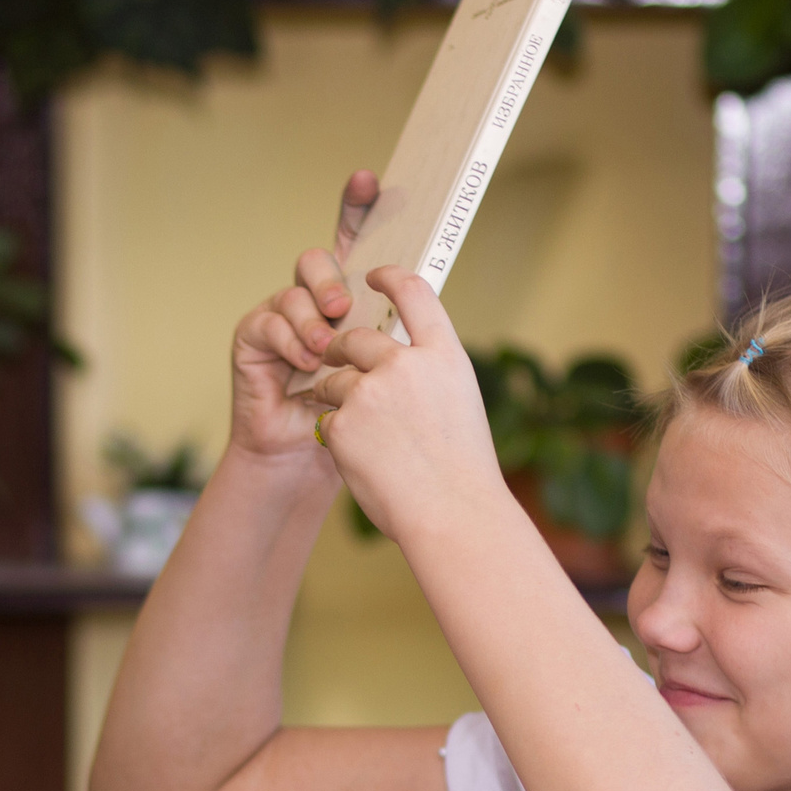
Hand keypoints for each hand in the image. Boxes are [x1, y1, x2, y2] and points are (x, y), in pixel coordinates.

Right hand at [228, 169, 378, 464]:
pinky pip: (268, 321)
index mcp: (347, 299)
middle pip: (318, 260)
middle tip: (344, 308)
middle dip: (331, 279)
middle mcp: (310, 299)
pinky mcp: (252, 336)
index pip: (352, 242)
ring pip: (294, 291)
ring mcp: (278, 315)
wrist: (308, 456)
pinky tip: (304, 364)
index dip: (356, 207)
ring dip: (312, 319)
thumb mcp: (383, 368)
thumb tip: (422, 291)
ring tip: (326, 350)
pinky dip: (290, 341)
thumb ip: (393, 329)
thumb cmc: (353, 415)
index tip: (368, 180)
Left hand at [312, 266, 498, 541]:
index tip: (372, 276)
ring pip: (334, 381)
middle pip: (355, 337)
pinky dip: (338, 436)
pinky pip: (327, 418)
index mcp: (444, 356)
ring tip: (367, 437)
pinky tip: (363, 460)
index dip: (389, 278)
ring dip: (339, 400)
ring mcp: (370, 393)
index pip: (414, 293)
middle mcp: (406, 365)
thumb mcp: (460, 403)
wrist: (451, 514)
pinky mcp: (342, 424)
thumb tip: (401, 355)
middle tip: (334, 361)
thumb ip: (431, 371)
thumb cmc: (462, 469)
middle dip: (338, 348)